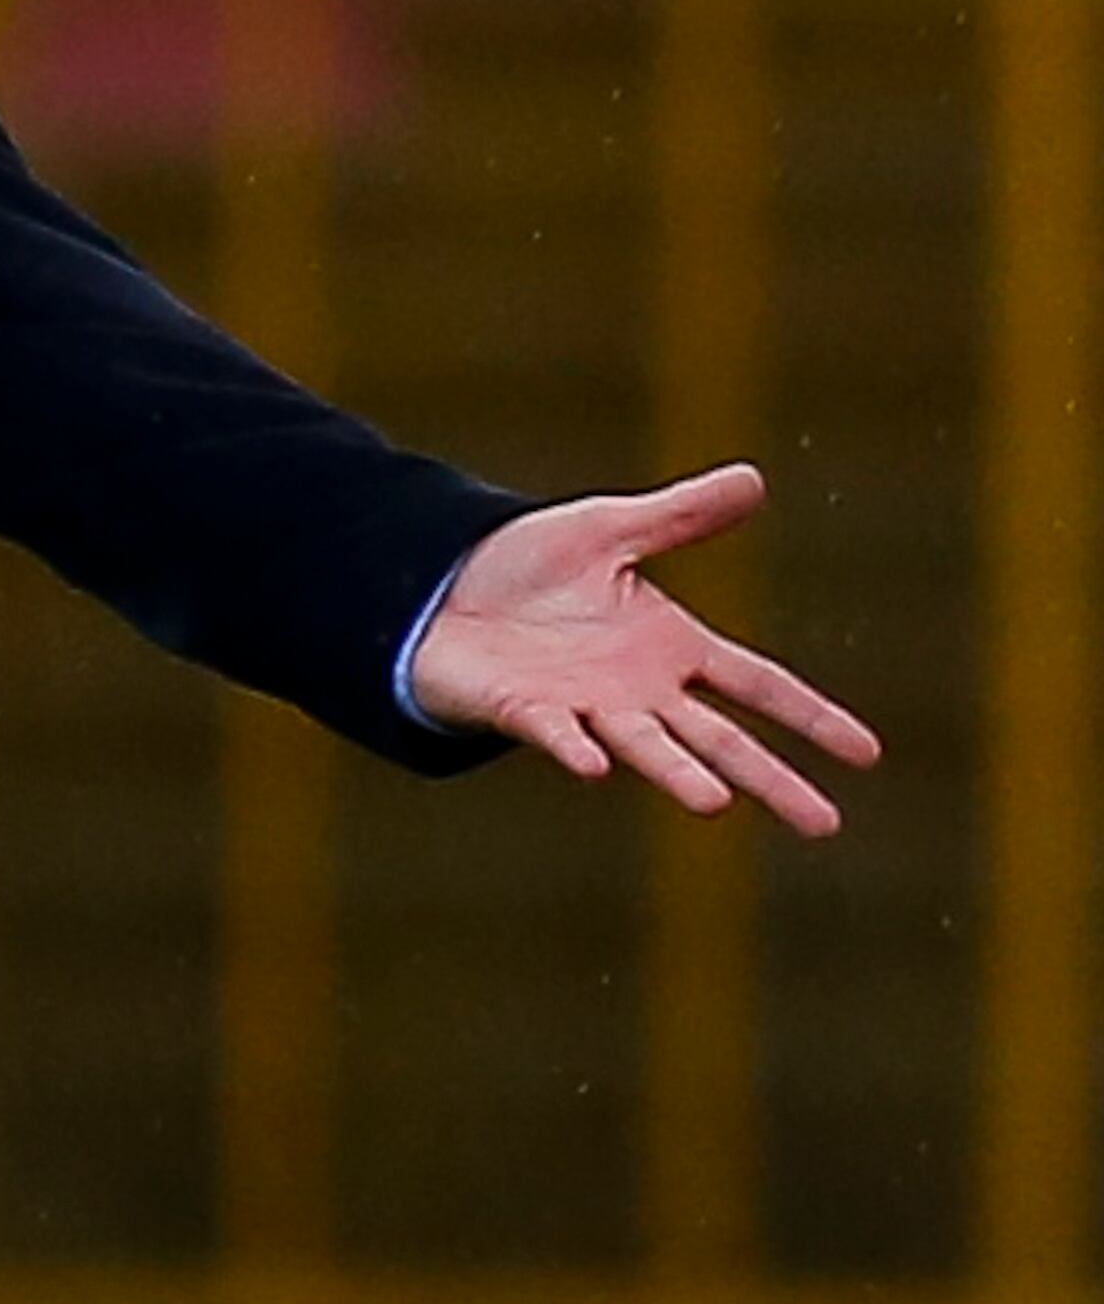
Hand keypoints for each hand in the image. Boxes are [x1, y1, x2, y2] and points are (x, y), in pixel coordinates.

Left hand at [407, 464, 879, 835]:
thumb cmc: (526, 568)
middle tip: (824, 824)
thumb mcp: (610, 529)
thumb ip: (679, 515)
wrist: (437, 587)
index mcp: (671, 648)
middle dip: (771, 779)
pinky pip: (554, 733)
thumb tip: (753, 479)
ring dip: (678, 774)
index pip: (758, 685)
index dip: (810, 716)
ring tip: (717, 804)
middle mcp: (638, 690)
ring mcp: (584, 706)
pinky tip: (595, 768)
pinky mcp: (522, 710)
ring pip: (645, 748)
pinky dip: (574, 747)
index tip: (867, 754)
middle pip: (719, 739)